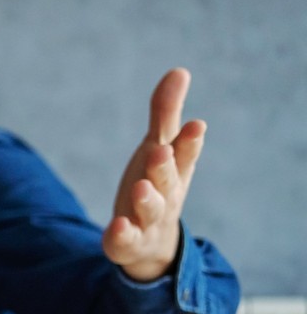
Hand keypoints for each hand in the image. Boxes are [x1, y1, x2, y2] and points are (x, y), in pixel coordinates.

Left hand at [105, 69, 205, 282]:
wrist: (152, 243)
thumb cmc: (158, 184)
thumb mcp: (160, 148)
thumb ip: (165, 113)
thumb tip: (180, 70)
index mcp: (176, 170)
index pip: (185, 153)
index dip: (190, 142)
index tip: (196, 125)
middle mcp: (166, 194)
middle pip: (168, 180)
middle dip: (165, 166)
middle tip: (161, 152)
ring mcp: (148, 219)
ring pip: (150, 209)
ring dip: (147, 198)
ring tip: (140, 187)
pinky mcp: (127, 241)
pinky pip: (125, 240)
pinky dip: (122, 234)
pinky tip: (117, 226)